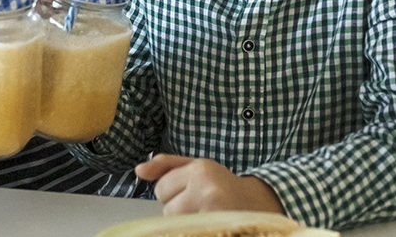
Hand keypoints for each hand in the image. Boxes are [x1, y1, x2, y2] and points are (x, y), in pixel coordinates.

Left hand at [135, 155, 283, 215]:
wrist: (256, 205)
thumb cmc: (221, 186)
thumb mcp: (195, 167)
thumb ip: (165, 165)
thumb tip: (138, 171)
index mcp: (201, 169)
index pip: (161, 188)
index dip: (173, 192)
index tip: (192, 191)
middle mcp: (207, 189)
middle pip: (167, 209)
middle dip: (179, 208)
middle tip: (200, 204)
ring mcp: (212, 212)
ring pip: (176, 224)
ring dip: (186, 222)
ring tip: (204, 214)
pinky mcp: (214, 227)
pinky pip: (188, 230)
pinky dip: (193, 228)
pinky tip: (206, 224)